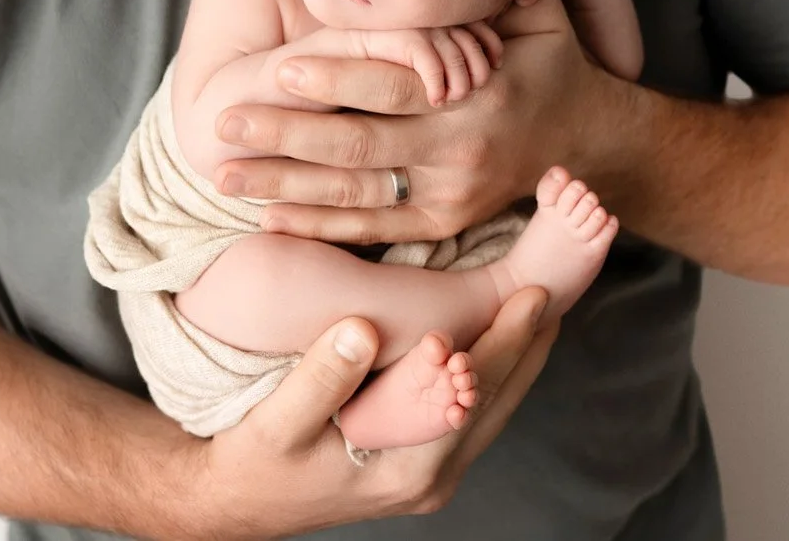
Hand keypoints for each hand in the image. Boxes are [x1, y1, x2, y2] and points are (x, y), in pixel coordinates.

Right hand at [172, 287, 557, 540]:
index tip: (533, 293)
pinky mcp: (416, 462)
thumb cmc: (254, 463)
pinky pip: (468, 414)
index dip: (508, 341)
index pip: (477, 395)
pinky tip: (489, 341)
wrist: (233, 502)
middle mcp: (430, 476)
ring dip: (513, 359)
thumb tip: (361, 328)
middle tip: (554, 286)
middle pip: (498, 402)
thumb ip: (319, 378)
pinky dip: (486, 373)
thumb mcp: (276, 423)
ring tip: (536, 309)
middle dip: (527, 345)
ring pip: (489, 409)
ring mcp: (427, 473)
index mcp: (409, 467)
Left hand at [213, 0, 627, 243]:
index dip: (337, 76)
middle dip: (286, 134)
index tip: (279, 66)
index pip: (395, 85)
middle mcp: (457, 150)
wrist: (588, 145)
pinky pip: (371, 229)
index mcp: (477, 93)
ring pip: (353, 194)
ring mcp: (447, 194)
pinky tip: (267, 217)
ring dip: (283, 185)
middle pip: (358, 144)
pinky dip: (317, 226)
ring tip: (223, 172)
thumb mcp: (545, 15)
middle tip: (224, 122)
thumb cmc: (551, 63)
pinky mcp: (440, 223)